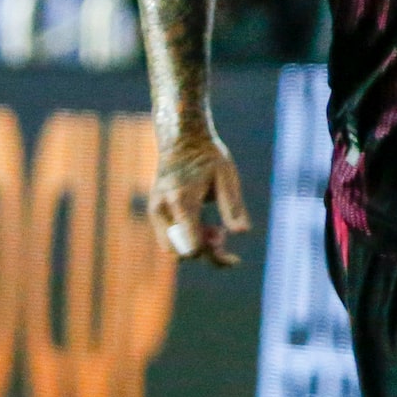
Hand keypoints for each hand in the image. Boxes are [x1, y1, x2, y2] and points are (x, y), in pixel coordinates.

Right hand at [147, 124, 250, 268]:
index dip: (213, 256)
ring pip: (173, 249)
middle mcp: (163, 209)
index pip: (192, 246)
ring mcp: (155, 211)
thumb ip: (233, 205)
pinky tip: (202, 223)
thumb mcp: (226, 176)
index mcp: (181, 200)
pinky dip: (186, 238)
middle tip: (221, 233)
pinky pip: (169, 239)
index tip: (232, 255)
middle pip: (181, 253)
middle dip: (205, 252)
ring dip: (194, 246)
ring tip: (212, 227)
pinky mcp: (155, 212)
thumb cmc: (208, 156)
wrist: (181, 139)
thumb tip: (242, 233)